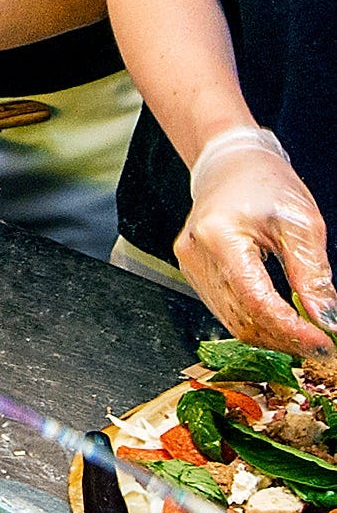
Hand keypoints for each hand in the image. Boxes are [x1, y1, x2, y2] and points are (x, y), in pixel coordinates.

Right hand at [176, 127, 336, 353]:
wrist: (230, 166)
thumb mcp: (302, 223)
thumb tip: (325, 319)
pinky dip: (257, 322)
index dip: (290, 328)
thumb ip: (312, 274)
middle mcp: (195, 257)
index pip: (256, 300)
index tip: (323, 342)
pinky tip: (282, 322)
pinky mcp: (194, 275)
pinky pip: (226, 311)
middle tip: (321, 346)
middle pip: (242, 318)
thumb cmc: (265, 184)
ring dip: (272, 335)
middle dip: (285, 338)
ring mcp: (190, 268)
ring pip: (233, 321)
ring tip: (306, 337)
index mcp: (219, 237)